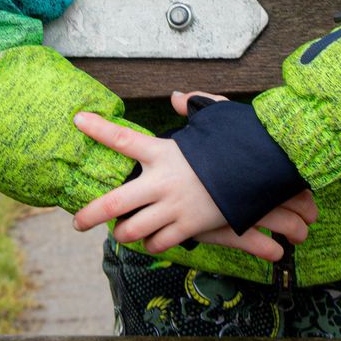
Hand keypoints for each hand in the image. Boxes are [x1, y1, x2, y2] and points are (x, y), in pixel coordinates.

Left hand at [70, 110, 311, 260]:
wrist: (264, 170)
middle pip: (113, 202)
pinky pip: (160, 242)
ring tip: (119, 232)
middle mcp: (162, 182)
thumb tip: (176, 97)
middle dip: (89, 215)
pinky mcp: (189, 226)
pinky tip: (152, 240)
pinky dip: (153, 244)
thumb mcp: (215, 116)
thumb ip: (193, 105)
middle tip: (76, 222)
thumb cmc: (239, 141)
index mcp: (164, 151)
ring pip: (133, 230)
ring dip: (123, 233)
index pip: (122, 138)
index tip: (77, 120)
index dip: (97, 128)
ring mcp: (174, 207)